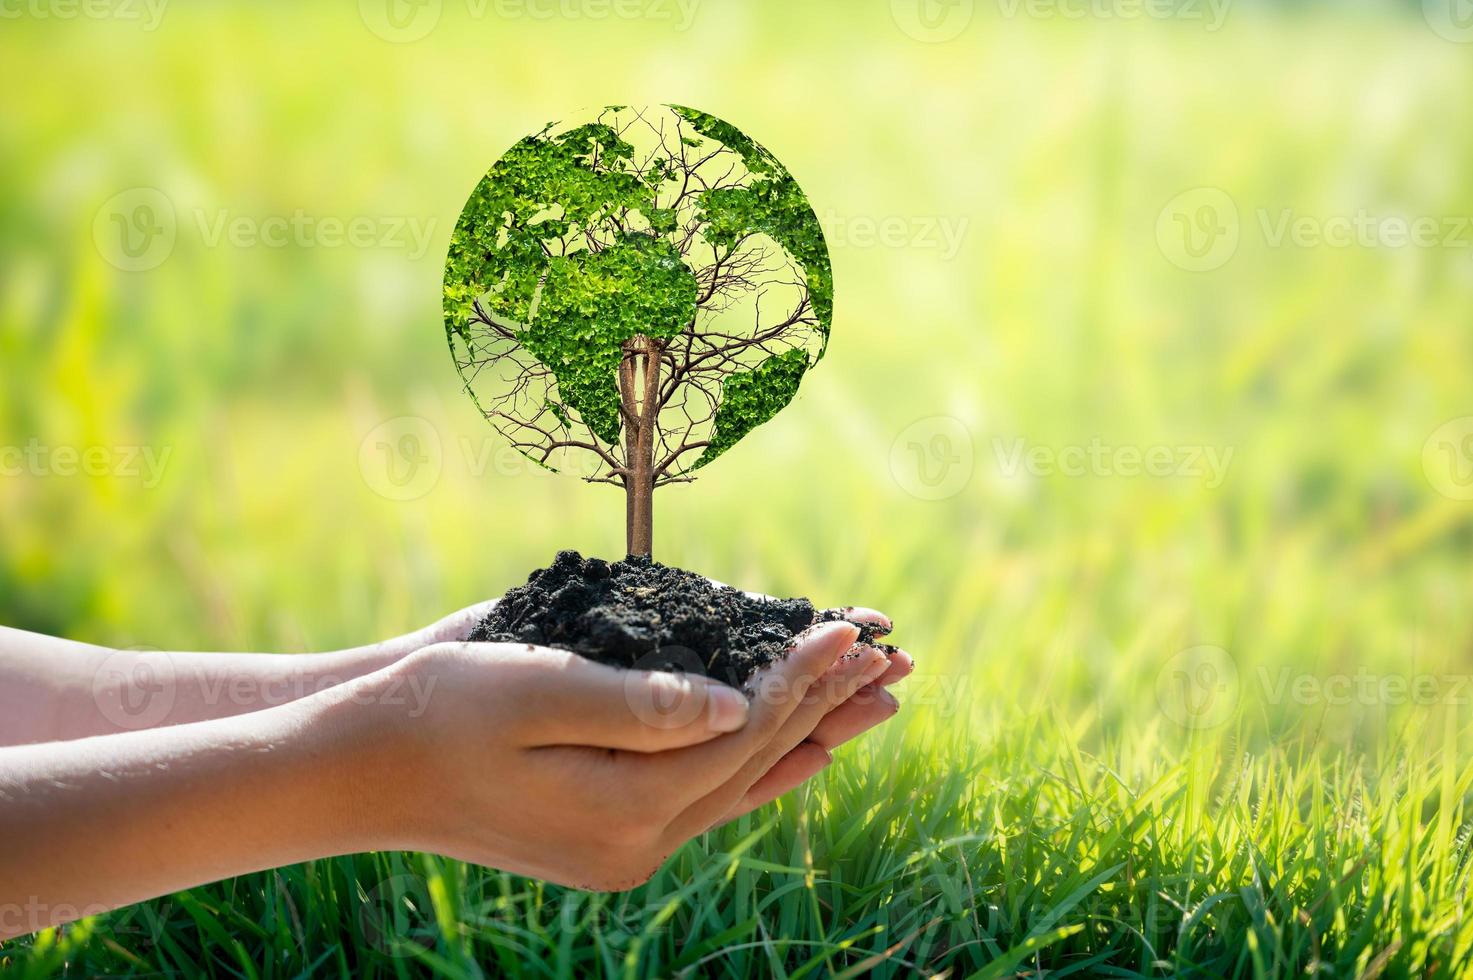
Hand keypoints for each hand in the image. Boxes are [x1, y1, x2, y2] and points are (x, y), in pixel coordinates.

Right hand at [357, 620, 899, 889]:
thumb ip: (637, 702)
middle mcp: (635, 842)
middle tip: (894, 656)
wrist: (360, 768)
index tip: (851, 628)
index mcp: (620, 811)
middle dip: (825, 702)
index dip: (800, 677)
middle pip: (757, 761)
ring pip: (743, 781)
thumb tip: (735, 705)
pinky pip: (709, 794)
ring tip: (877, 700)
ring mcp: (625, 846)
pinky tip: (799, 747)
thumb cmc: (433, 711)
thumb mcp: (529, 689)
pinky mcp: (612, 831)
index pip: (741, 734)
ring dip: (810, 733)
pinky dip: (761, 761)